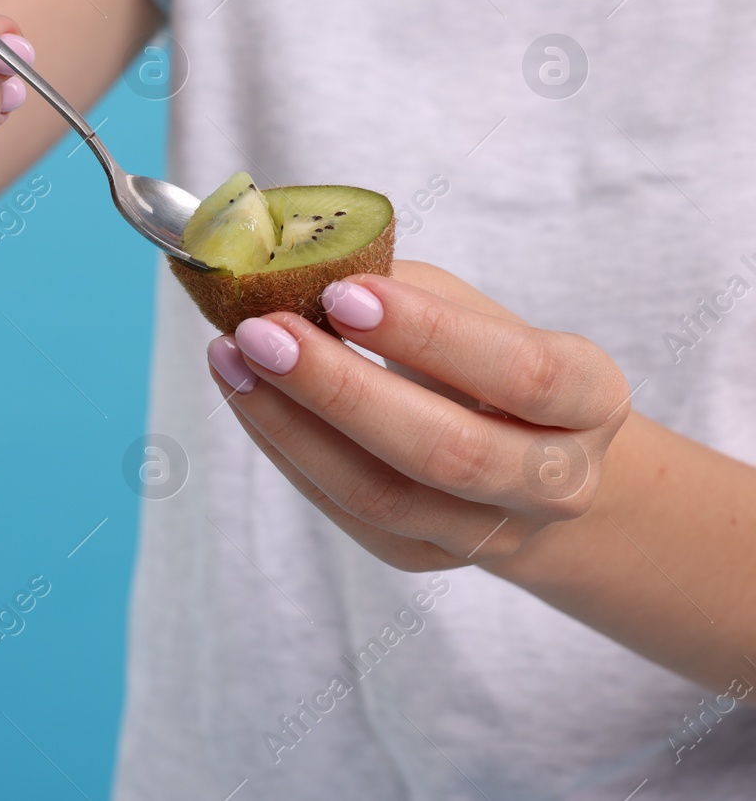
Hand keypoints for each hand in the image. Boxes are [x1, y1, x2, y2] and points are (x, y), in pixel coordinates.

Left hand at [206, 261, 632, 571]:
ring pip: (382, 494)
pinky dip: (286, 450)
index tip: (342, 291)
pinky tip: (245, 395)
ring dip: (292, 423)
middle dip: (340, 388)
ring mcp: (492, 533)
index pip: (521, 372)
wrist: (526, 460)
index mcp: (590, 399)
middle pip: (445, 450)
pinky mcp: (425, 557)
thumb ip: (402, 290)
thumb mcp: (474, 314)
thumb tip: (291, 264)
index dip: (428, 332)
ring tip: (232, 358)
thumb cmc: (487, 363)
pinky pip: (345, 512)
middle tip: (261, 329)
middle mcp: (557, 481)